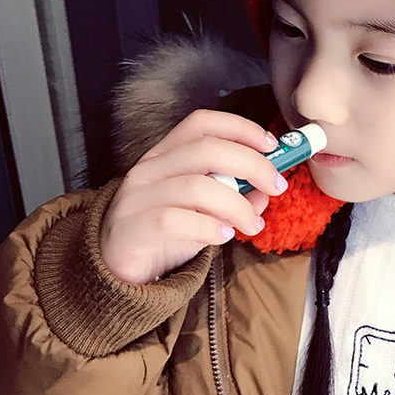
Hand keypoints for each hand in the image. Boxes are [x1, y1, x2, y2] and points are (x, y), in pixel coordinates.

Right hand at [99, 109, 287, 284]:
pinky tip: (223, 236)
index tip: (272, 145)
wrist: (118, 272)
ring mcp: (137, 197)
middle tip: (276, 186)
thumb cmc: (166, 234)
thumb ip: (235, 196)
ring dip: (237, 205)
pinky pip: (174, 220)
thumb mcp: (205, 209)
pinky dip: (207, 227)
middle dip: (252, 164)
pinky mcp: (131, 229)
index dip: (240, 128)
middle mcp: (149, 168)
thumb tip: (265, 191)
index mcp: (167, 154)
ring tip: (253, 224)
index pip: (202, 123)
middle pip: (206, 150)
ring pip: (196, 186)